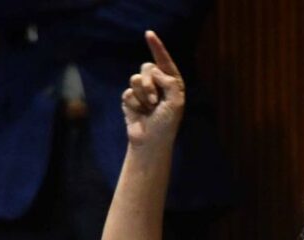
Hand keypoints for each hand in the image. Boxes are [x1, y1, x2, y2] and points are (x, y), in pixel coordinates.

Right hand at [122, 31, 184, 147]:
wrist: (151, 141)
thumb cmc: (167, 124)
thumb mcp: (176, 102)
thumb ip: (170, 82)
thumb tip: (155, 70)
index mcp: (172, 82)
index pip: (164, 61)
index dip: (156, 47)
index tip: (148, 34)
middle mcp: (157, 84)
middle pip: (147, 67)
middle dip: (150, 83)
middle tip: (155, 101)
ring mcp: (143, 91)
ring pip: (136, 78)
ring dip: (143, 94)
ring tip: (149, 107)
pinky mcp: (130, 99)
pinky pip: (128, 92)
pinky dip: (134, 103)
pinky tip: (139, 113)